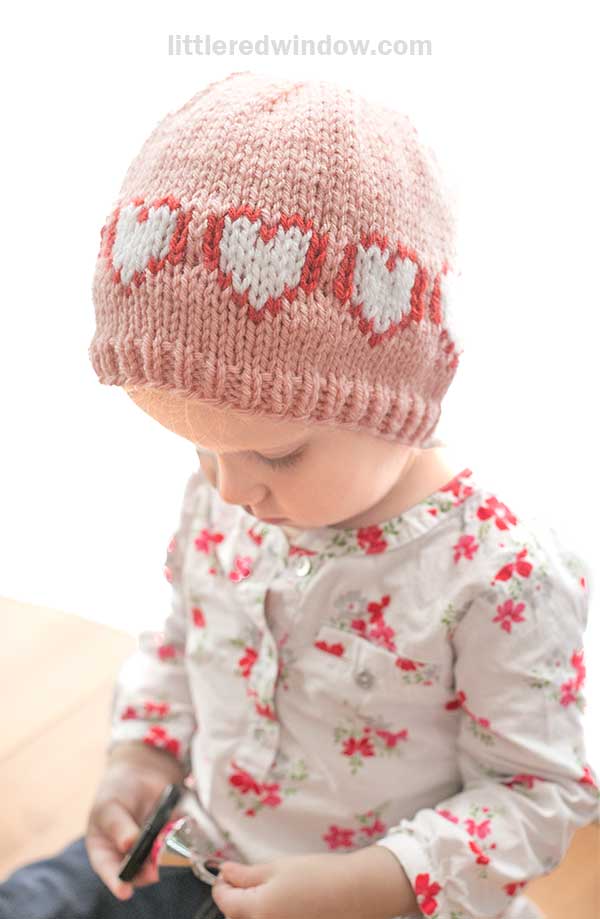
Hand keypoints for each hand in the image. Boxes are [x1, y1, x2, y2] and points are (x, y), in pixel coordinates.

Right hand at [85, 743, 185, 900]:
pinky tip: (181, 826)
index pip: (110, 871)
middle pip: (139, 871)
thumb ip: (117, 825)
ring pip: (161, 860)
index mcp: (105, 851)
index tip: (125, 891)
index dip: (117, 883)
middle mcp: (129, 856)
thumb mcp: (109, 805)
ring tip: (166, 841)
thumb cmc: (116, 790)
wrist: (142, 769)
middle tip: (155, 868)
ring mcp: (152, 848)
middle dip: (148, 870)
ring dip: (167, 855)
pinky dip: (182, 837)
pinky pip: (179, 842)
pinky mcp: (171, 837)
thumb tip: (128, 844)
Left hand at [210, 845, 417, 918]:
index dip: (221, 884)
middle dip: (236, 898)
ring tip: (270, 889)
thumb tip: (224, 872)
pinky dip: (271, 915)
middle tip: (247, 878)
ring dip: (253, 909)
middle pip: (236, 916)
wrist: (357, 893)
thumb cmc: (321, 877)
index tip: (225, 872)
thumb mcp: (278, 867)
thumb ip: (246, 874)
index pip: (224, 901)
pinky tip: (285, 903)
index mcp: (257, 910)